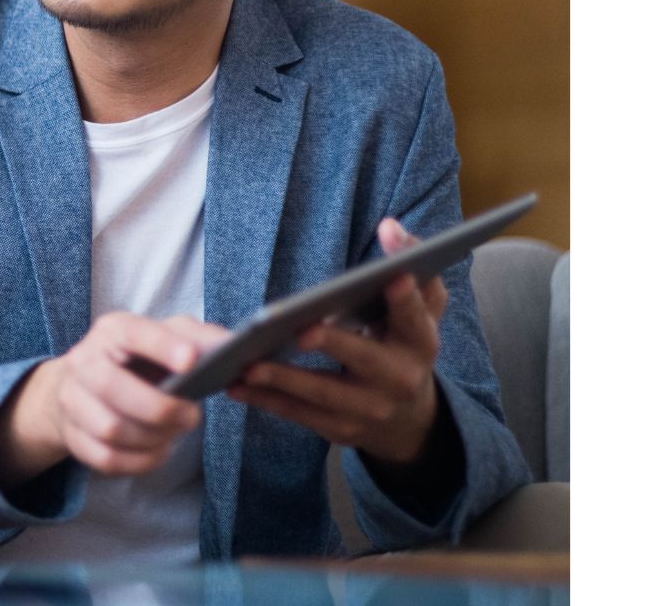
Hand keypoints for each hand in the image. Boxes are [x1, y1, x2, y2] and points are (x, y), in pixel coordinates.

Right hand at [0, 312, 230, 483]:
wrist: (84, 385)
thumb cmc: (138, 362)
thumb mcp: (166, 339)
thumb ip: (199, 338)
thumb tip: (232, 346)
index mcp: (112, 331)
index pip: (133, 334)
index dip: (162, 347)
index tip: (192, 362)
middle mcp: (84, 362)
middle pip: (113, 388)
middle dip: (160, 409)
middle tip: (193, 418)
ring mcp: (72, 400)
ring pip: (111, 429)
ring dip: (152, 438)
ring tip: (173, 434)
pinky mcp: (73, 436)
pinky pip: (106, 459)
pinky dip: (140, 461)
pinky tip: (157, 450)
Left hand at [227, 218, 445, 464]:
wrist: (408, 416)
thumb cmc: (402, 343)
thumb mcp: (418, 308)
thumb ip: (411, 263)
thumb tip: (391, 227)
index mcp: (420, 342)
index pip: (416, 317)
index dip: (406, 298)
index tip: (393, 276)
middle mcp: (400, 379)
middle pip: (364, 358)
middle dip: (334, 344)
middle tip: (302, 329)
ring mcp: (369, 408)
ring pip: (322, 392)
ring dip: (283, 379)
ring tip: (247, 363)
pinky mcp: (340, 428)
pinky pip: (298, 414)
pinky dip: (265, 400)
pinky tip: (235, 384)